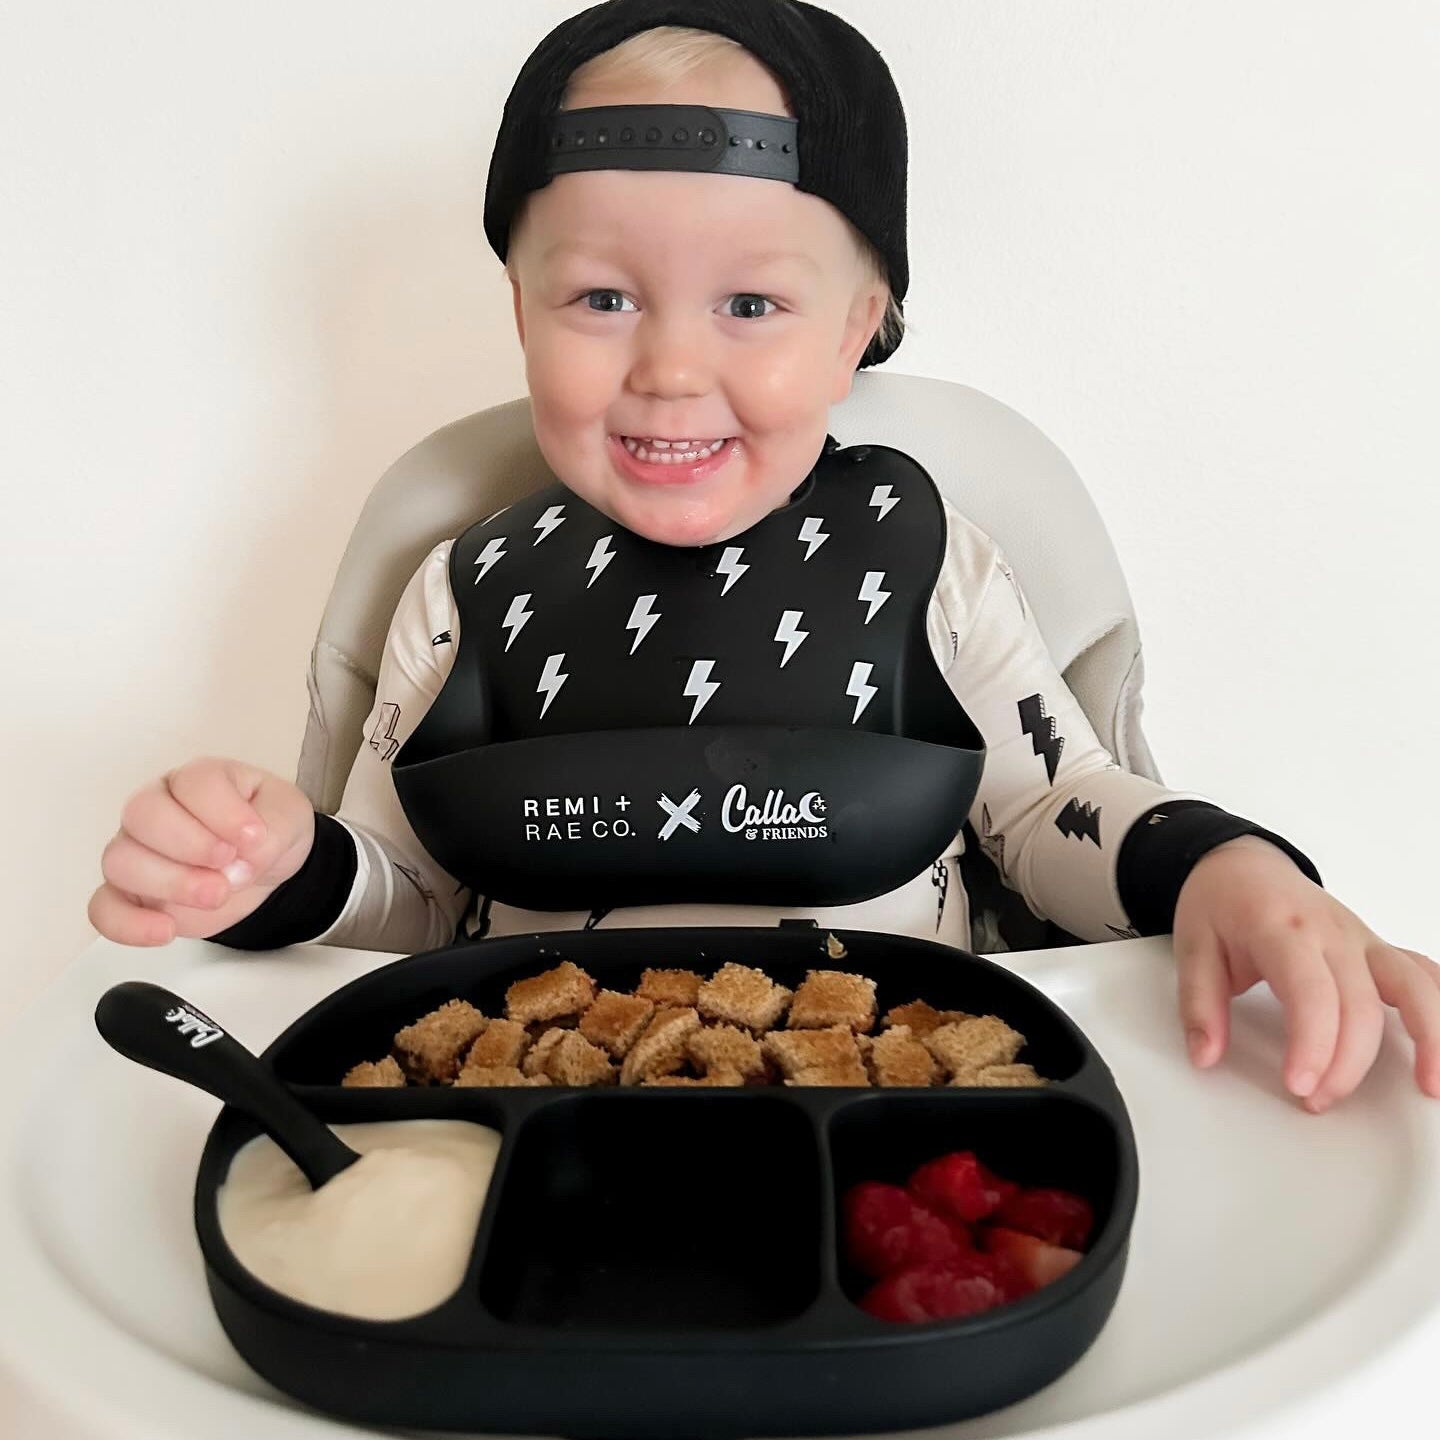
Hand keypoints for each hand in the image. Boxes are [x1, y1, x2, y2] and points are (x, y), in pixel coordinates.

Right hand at [89, 757, 314, 945]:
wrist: (266, 865)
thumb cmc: (269, 828)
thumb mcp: (290, 817)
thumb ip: (271, 831)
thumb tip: (241, 860)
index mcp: (198, 780)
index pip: (193, 784)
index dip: (223, 813)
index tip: (253, 836)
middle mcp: (156, 807)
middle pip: (142, 815)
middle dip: (190, 847)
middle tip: (230, 868)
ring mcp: (138, 850)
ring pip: (120, 861)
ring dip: (169, 883)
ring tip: (216, 895)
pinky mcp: (132, 894)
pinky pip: (104, 908)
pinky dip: (127, 924)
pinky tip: (165, 931)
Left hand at [1172, 834, 1439, 1111]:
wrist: (1242, 865)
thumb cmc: (1219, 904)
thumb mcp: (1191, 948)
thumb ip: (1198, 1005)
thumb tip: (1205, 1055)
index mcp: (1281, 928)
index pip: (1311, 993)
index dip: (1313, 1046)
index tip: (1298, 1086)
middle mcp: (1332, 933)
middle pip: (1360, 1006)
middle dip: (1346, 1064)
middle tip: (1316, 1099)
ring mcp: (1362, 939)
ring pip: (1414, 986)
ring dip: (1430, 1038)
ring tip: (1428, 1086)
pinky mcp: (1378, 949)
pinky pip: (1424, 974)